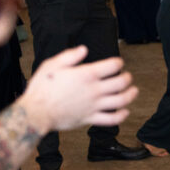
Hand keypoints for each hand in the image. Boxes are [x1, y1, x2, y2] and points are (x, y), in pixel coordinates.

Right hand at [19, 46, 137, 131]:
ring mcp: (93, 106)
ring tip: (134, 91)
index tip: (118, 63)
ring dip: (131, 95)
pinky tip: (125, 111)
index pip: (112, 65)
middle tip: (127, 76)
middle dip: (128, 78)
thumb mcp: (51, 65)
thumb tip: (84, 49)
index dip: (118, 62)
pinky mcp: (90, 119)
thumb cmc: (41, 87)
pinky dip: (122, 116)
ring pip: (121, 101)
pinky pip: (111, 119)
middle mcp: (94, 90)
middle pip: (121, 83)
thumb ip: (70, 56)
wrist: (35, 112)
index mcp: (86, 75)